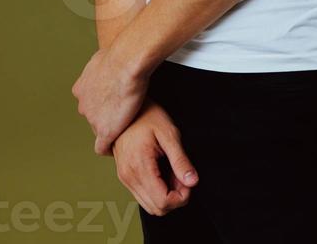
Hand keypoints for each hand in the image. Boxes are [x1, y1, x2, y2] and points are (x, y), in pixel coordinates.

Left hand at [71, 46, 149, 154]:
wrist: (127, 62)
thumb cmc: (120, 54)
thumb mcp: (102, 55)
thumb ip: (100, 65)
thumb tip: (105, 60)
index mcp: (81, 88)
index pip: (88, 101)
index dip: (101, 102)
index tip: (111, 102)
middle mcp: (84, 104)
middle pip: (92, 115)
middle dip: (104, 115)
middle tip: (120, 112)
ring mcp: (93, 119)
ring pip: (99, 128)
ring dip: (109, 127)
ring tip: (123, 126)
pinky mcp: (105, 131)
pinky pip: (102, 147)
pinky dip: (108, 148)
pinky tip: (115, 147)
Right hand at [112, 97, 199, 215]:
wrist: (125, 109)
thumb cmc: (147, 116)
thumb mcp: (169, 134)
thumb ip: (180, 160)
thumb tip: (192, 182)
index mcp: (140, 166)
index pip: (163, 201)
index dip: (181, 196)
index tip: (187, 180)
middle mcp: (129, 177)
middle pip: (156, 208)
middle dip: (175, 197)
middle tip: (181, 175)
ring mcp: (124, 178)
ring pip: (149, 205)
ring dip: (165, 195)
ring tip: (172, 172)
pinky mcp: (124, 176)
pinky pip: (142, 196)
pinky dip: (156, 191)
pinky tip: (162, 173)